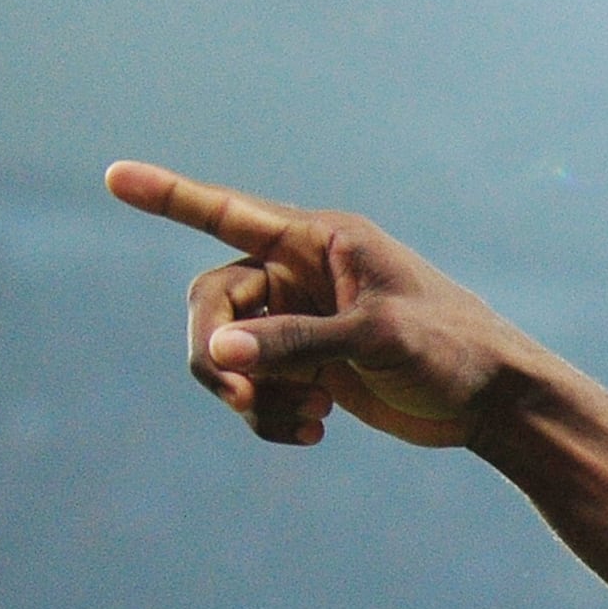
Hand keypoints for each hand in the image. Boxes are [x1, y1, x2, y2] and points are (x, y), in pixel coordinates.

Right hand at [107, 162, 529, 448]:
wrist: (494, 404)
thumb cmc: (452, 351)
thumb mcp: (377, 341)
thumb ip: (296, 343)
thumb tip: (216, 352)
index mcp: (320, 241)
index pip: (227, 214)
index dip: (168, 196)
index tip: (113, 177)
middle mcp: (302, 274)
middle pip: (212, 303)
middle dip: (215, 353)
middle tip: (238, 398)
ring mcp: (302, 321)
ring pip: (229, 353)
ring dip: (250, 394)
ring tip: (306, 420)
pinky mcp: (309, 366)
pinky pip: (256, 388)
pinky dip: (270, 414)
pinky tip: (317, 431)